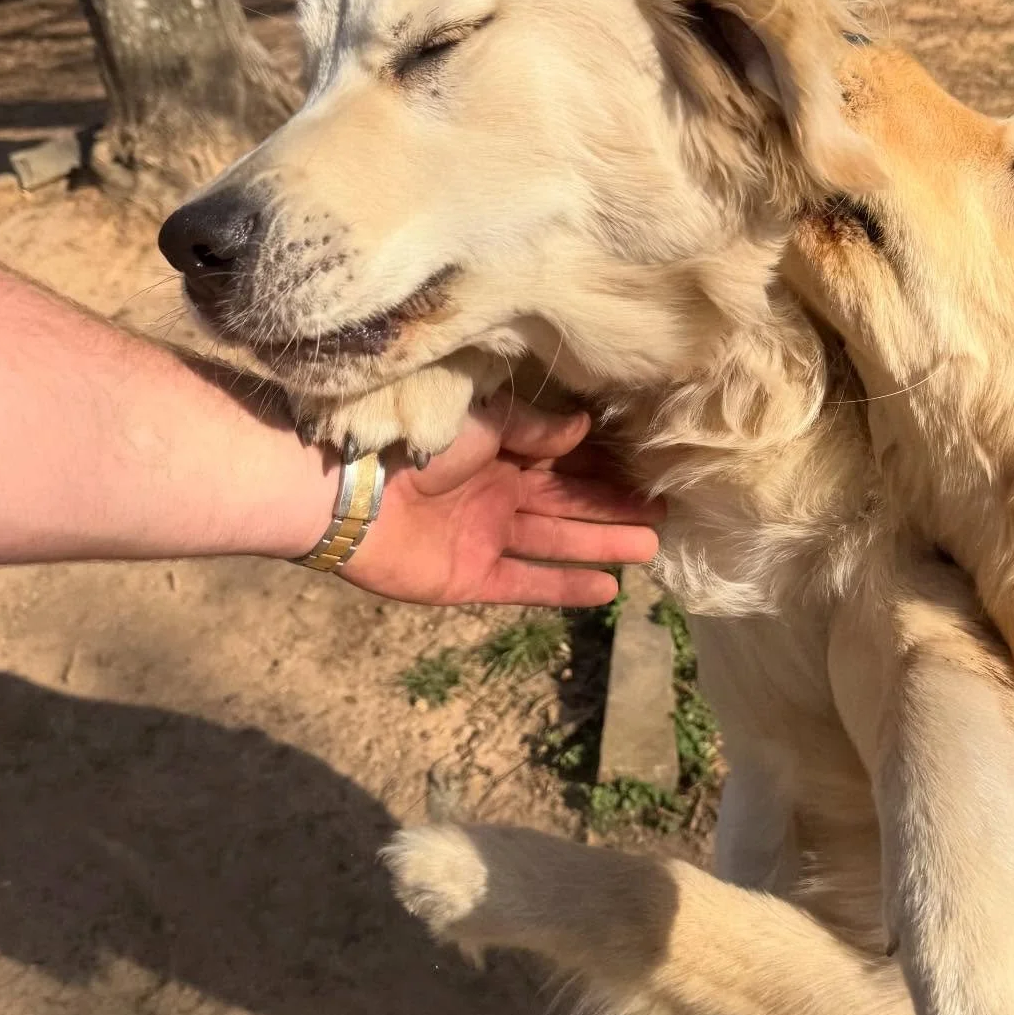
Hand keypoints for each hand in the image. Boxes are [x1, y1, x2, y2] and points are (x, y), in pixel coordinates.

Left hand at [340, 393, 660, 605]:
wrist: (349, 492)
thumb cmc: (415, 445)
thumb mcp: (484, 426)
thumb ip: (533, 430)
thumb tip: (584, 427)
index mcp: (499, 455)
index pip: (564, 463)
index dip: (604, 469)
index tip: (648, 473)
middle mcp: (498, 496)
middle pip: (567, 504)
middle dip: (614, 508)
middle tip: (665, 514)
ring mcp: (486, 539)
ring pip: (556, 541)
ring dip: (601, 544)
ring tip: (650, 548)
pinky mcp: (470, 578)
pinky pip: (526, 583)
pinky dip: (563, 586)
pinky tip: (606, 588)